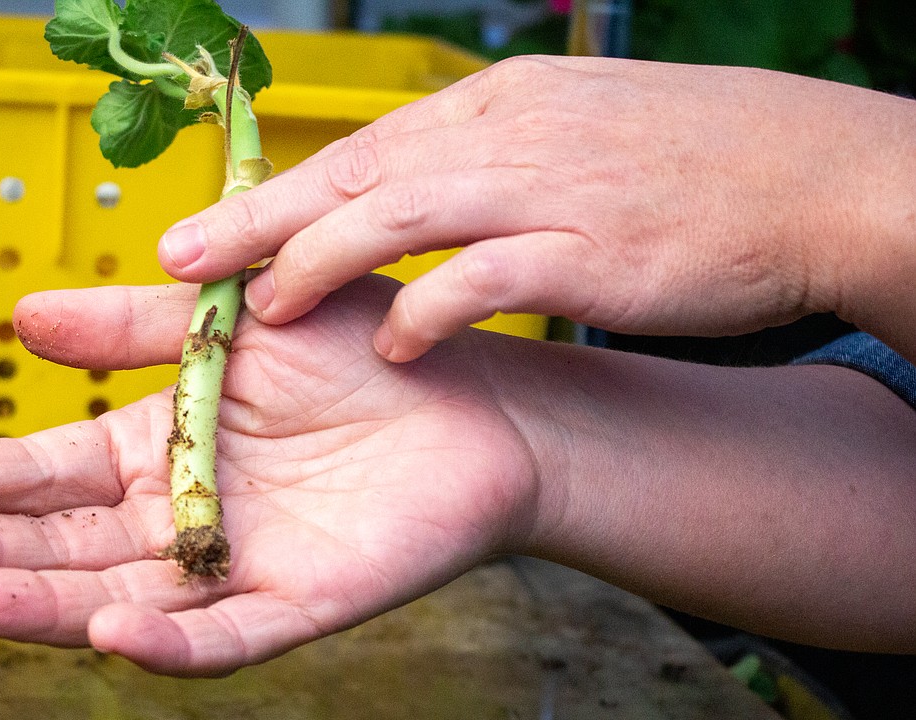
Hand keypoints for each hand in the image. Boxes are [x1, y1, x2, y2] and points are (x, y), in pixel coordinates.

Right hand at [0, 278, 539, 675]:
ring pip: (127, 599)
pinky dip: (173, 642)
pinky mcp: (300, 602)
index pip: (53, 472)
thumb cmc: (358, 344)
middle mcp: (184, 514)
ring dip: (51, 605)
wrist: (474, 394)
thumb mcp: (233, 317)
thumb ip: (132, 323)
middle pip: (73, 544)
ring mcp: (237, 565)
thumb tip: (19, 318)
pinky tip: (114, 633)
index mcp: (160, 446)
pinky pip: (228, 635)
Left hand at [157, 56, 915, 361]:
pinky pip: (487, 277)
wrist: (802, 173)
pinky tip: (392, 344)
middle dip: (260, 221)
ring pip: (400, 214)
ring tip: (259, 310)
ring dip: (319, 260)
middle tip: (182, 263)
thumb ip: (484, 169)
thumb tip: (408, 205)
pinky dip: (431, 308)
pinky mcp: (586, 248)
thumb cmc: (685, 164)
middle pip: (354, 176)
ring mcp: (543, 189)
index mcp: (495, 112)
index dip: (278, 196)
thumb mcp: (568, 140)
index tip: (209, 232)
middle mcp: (504, 140)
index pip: (363, 153)